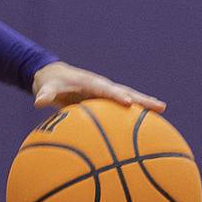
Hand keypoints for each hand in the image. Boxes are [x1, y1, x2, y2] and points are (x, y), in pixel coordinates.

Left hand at [31, 60, 164, 112]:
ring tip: (163, 111)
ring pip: (129, 98)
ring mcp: (105, 94)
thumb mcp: (45, 88)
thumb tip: (38, 102)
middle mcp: (102, 87)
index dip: (117, 95)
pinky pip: (122, 108)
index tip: (129, 102)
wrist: (53, 77)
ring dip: (144, 105)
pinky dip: (135, 113)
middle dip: (142, 99)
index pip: (106, 89)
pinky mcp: (105, 101)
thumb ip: (44, 94)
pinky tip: (147, 124)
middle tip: (161, 107)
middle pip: (126, 92)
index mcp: (90, 82)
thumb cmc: (50, 83)